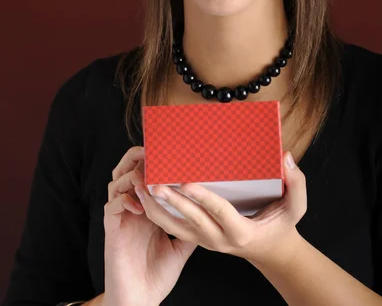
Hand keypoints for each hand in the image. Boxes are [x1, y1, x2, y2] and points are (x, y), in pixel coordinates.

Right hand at [103, 146, 196, 305]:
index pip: (145, 175)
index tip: (168, 151)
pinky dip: (124, 198)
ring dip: (131, 175)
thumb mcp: (181, 246)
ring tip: (146, 174)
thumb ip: (190, 226)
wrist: (139, 300)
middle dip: (135, 158)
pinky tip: (138, 203)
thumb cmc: (157, 275)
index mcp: (146, 209)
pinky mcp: (112, 230)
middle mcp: (132, 209)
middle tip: (149, 151)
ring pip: (116, 183)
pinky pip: (112, 205)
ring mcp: (121, 218)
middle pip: (126, 172)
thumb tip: (209, 211)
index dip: (152, 161)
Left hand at [134, 151, 305, 269]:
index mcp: (241, 231)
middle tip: (153, 183)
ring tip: (140, 186)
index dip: (203, 198)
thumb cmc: (281, 225)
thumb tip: (286, 158)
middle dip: (170, 201)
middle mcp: (218, 239)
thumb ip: (297, 184)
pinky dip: (157, 212)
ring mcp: (204, 241)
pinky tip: (144, 194)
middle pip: (190, 221)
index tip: (186, 183)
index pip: (220, 213)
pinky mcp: (196, 238)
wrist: (269, 250)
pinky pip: (171, 227)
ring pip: (174, 227)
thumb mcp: (295, 208)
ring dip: (156, 208)